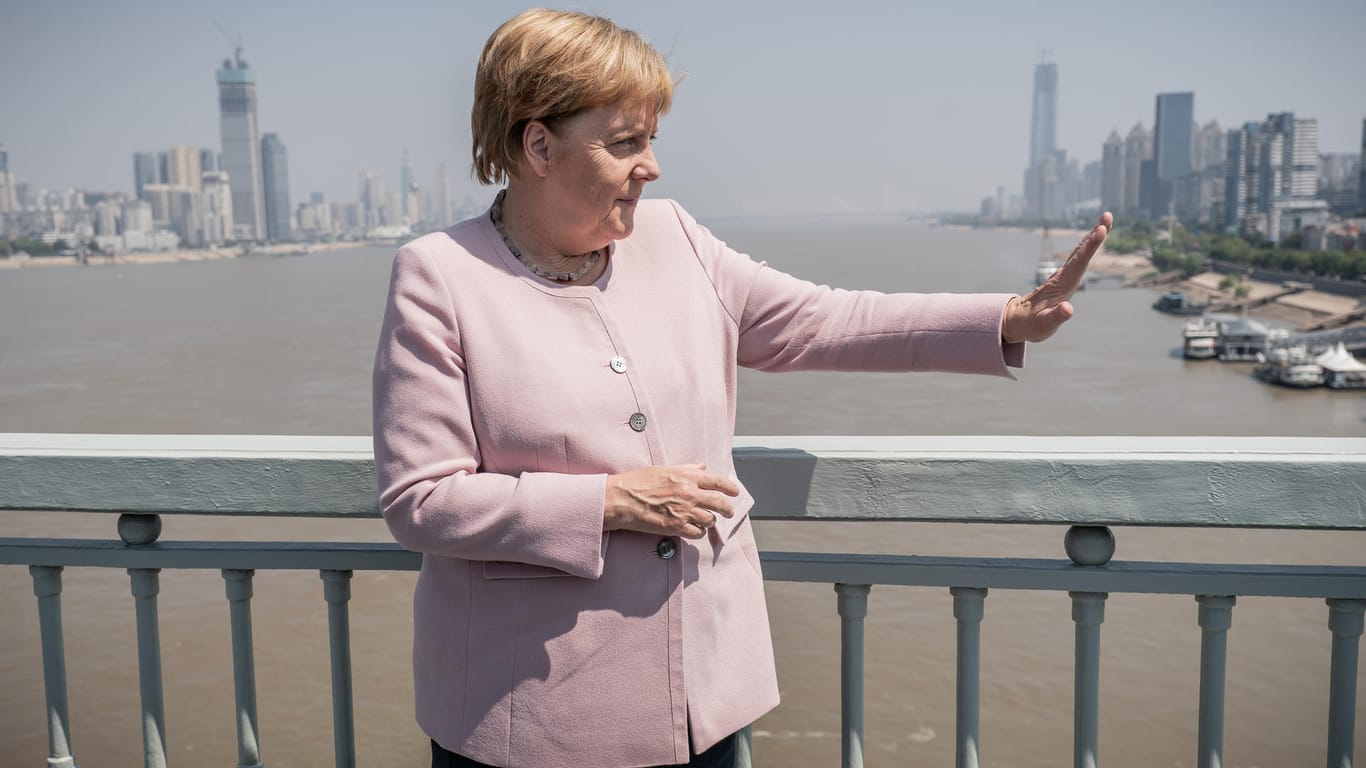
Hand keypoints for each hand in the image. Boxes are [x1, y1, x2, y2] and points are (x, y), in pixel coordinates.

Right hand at [604, 464, 739, 538]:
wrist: (621, 499)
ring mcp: (683, 512)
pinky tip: (693, 529)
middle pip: (719, 503)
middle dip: (727, 508)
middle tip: (729, 511)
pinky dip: (698, 532)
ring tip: (705, 520)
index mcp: (686, 476)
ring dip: (709, 521)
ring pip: (709, 520)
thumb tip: (701, 467)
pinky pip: (697, 533)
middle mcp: (689, 493)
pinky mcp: (676, 527)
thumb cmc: (637, 482)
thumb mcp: (663, 469)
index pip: (717, 481)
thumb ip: (686, 469)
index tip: (735, 492)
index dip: (730, 487)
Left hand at [1002, 212, 1112, 343]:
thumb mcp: (1044, 326)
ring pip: (1079, 253)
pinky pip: (1078, 259)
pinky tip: (1092, 240)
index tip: (1100, 230)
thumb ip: (1056, 317)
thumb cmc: (1032, 325)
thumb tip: (1069, 309)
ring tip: (1105, 222)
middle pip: (1080, 252)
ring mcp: (1063, 277)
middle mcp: (1063, 277)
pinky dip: (1087, 247)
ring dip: (1092, 237)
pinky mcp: (1063, 279)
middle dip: (1094, 234)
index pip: (1078, 263)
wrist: (1018, 321)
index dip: (1090, 246)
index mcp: (1061, 285)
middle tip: (1108, 215)